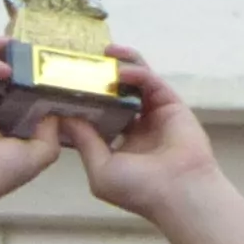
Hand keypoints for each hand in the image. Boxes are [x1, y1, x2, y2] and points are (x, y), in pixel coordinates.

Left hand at [67, 52, 222, 222]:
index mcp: (120, 145)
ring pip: (137, 82)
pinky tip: (121, 70)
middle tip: (87, 61)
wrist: (178, 192)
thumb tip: (65, 119)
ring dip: (122, 65)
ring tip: (106, 52)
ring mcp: (154, 114)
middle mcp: (137, 127)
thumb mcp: (100, 169)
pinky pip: (151, 82)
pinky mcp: (171, 104)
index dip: (86, 99)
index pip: (100, 114)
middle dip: (104, 76)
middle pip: (118, 93)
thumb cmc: (139, 189)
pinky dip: (137, 72)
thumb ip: (84, 142)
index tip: (68, 84)